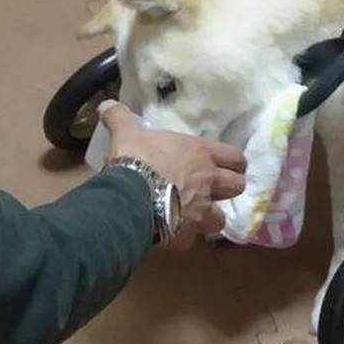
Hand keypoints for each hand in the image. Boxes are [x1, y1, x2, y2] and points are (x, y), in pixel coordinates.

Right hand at [99, 101, 246, 249]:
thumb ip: (120, 117)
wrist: (130, 196)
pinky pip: (191, 240)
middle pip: (237, 187)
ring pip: (220, 219)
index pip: (235, 157)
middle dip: (228, 190)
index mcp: (200, 154)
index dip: (233, 162)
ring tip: (194, 218)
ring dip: (209, 218)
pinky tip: (171, 235)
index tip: (227, 165)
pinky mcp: (187, 235)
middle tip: (212, 190)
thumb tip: (106, 104)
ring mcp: (200, 211)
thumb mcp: (126, 132)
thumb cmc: (136, 158)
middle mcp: (208, 182)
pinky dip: (184, 239)